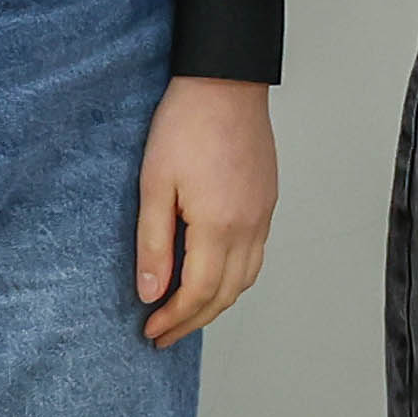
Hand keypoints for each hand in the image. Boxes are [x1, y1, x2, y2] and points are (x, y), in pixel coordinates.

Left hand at [135, 77, 275, 345]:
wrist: (225, 81)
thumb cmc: (187, 124)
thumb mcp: (154, 184)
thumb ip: (153, 244)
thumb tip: (150, 292)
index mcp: (218, 226)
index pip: (197, 293)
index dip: (174, 319)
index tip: (151, 331)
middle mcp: (248, 227)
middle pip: (225, 295)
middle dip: (193, 321)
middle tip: (165, 334)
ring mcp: (262, 215)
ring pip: (245, 279)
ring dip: (216, 304)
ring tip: (188, 314)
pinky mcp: (267, 201)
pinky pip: (256, 256)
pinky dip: (234, 279)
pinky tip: (214, 276)